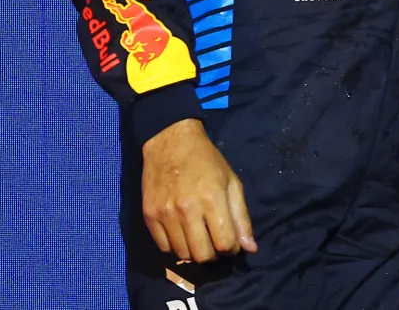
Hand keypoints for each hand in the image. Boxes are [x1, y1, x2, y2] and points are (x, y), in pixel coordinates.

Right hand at [141, 118, 256, 261]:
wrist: (170, 143)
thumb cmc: (207, 161)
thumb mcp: (231, 182)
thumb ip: (241, 217)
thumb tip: (250, 248)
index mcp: (212, 198)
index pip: (224, 244)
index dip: (231, 249)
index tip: (231, 244)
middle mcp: (187, 209)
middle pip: (202, 255)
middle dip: (213, 255)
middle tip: (215, 244)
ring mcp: (165, 213)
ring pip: (182, 254)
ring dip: (194, 252)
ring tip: (200, 239)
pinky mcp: (148, 216)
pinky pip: (163, 247)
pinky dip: (175, 247)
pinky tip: (183, 234)